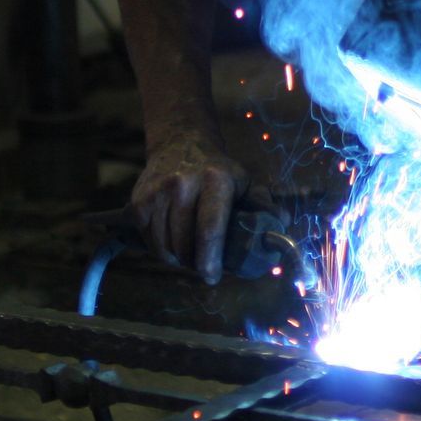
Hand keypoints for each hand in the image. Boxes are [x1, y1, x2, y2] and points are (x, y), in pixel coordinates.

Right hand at [130, 133, 248, 283]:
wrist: (180, 142)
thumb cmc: (218, 170)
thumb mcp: (245, 182)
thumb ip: (263, 205)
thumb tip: (281, 225)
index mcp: (214, 180)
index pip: (210, 229)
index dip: (211, 260)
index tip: (213, 277)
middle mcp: (182, 184)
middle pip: (185, 244)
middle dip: (195, 263)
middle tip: (204, 266)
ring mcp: (157, 193)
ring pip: (165, 247)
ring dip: (178, 259)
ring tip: (189, 254)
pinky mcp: (138, 202)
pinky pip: (149, 241)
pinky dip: (161, 250)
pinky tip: (173, 243)